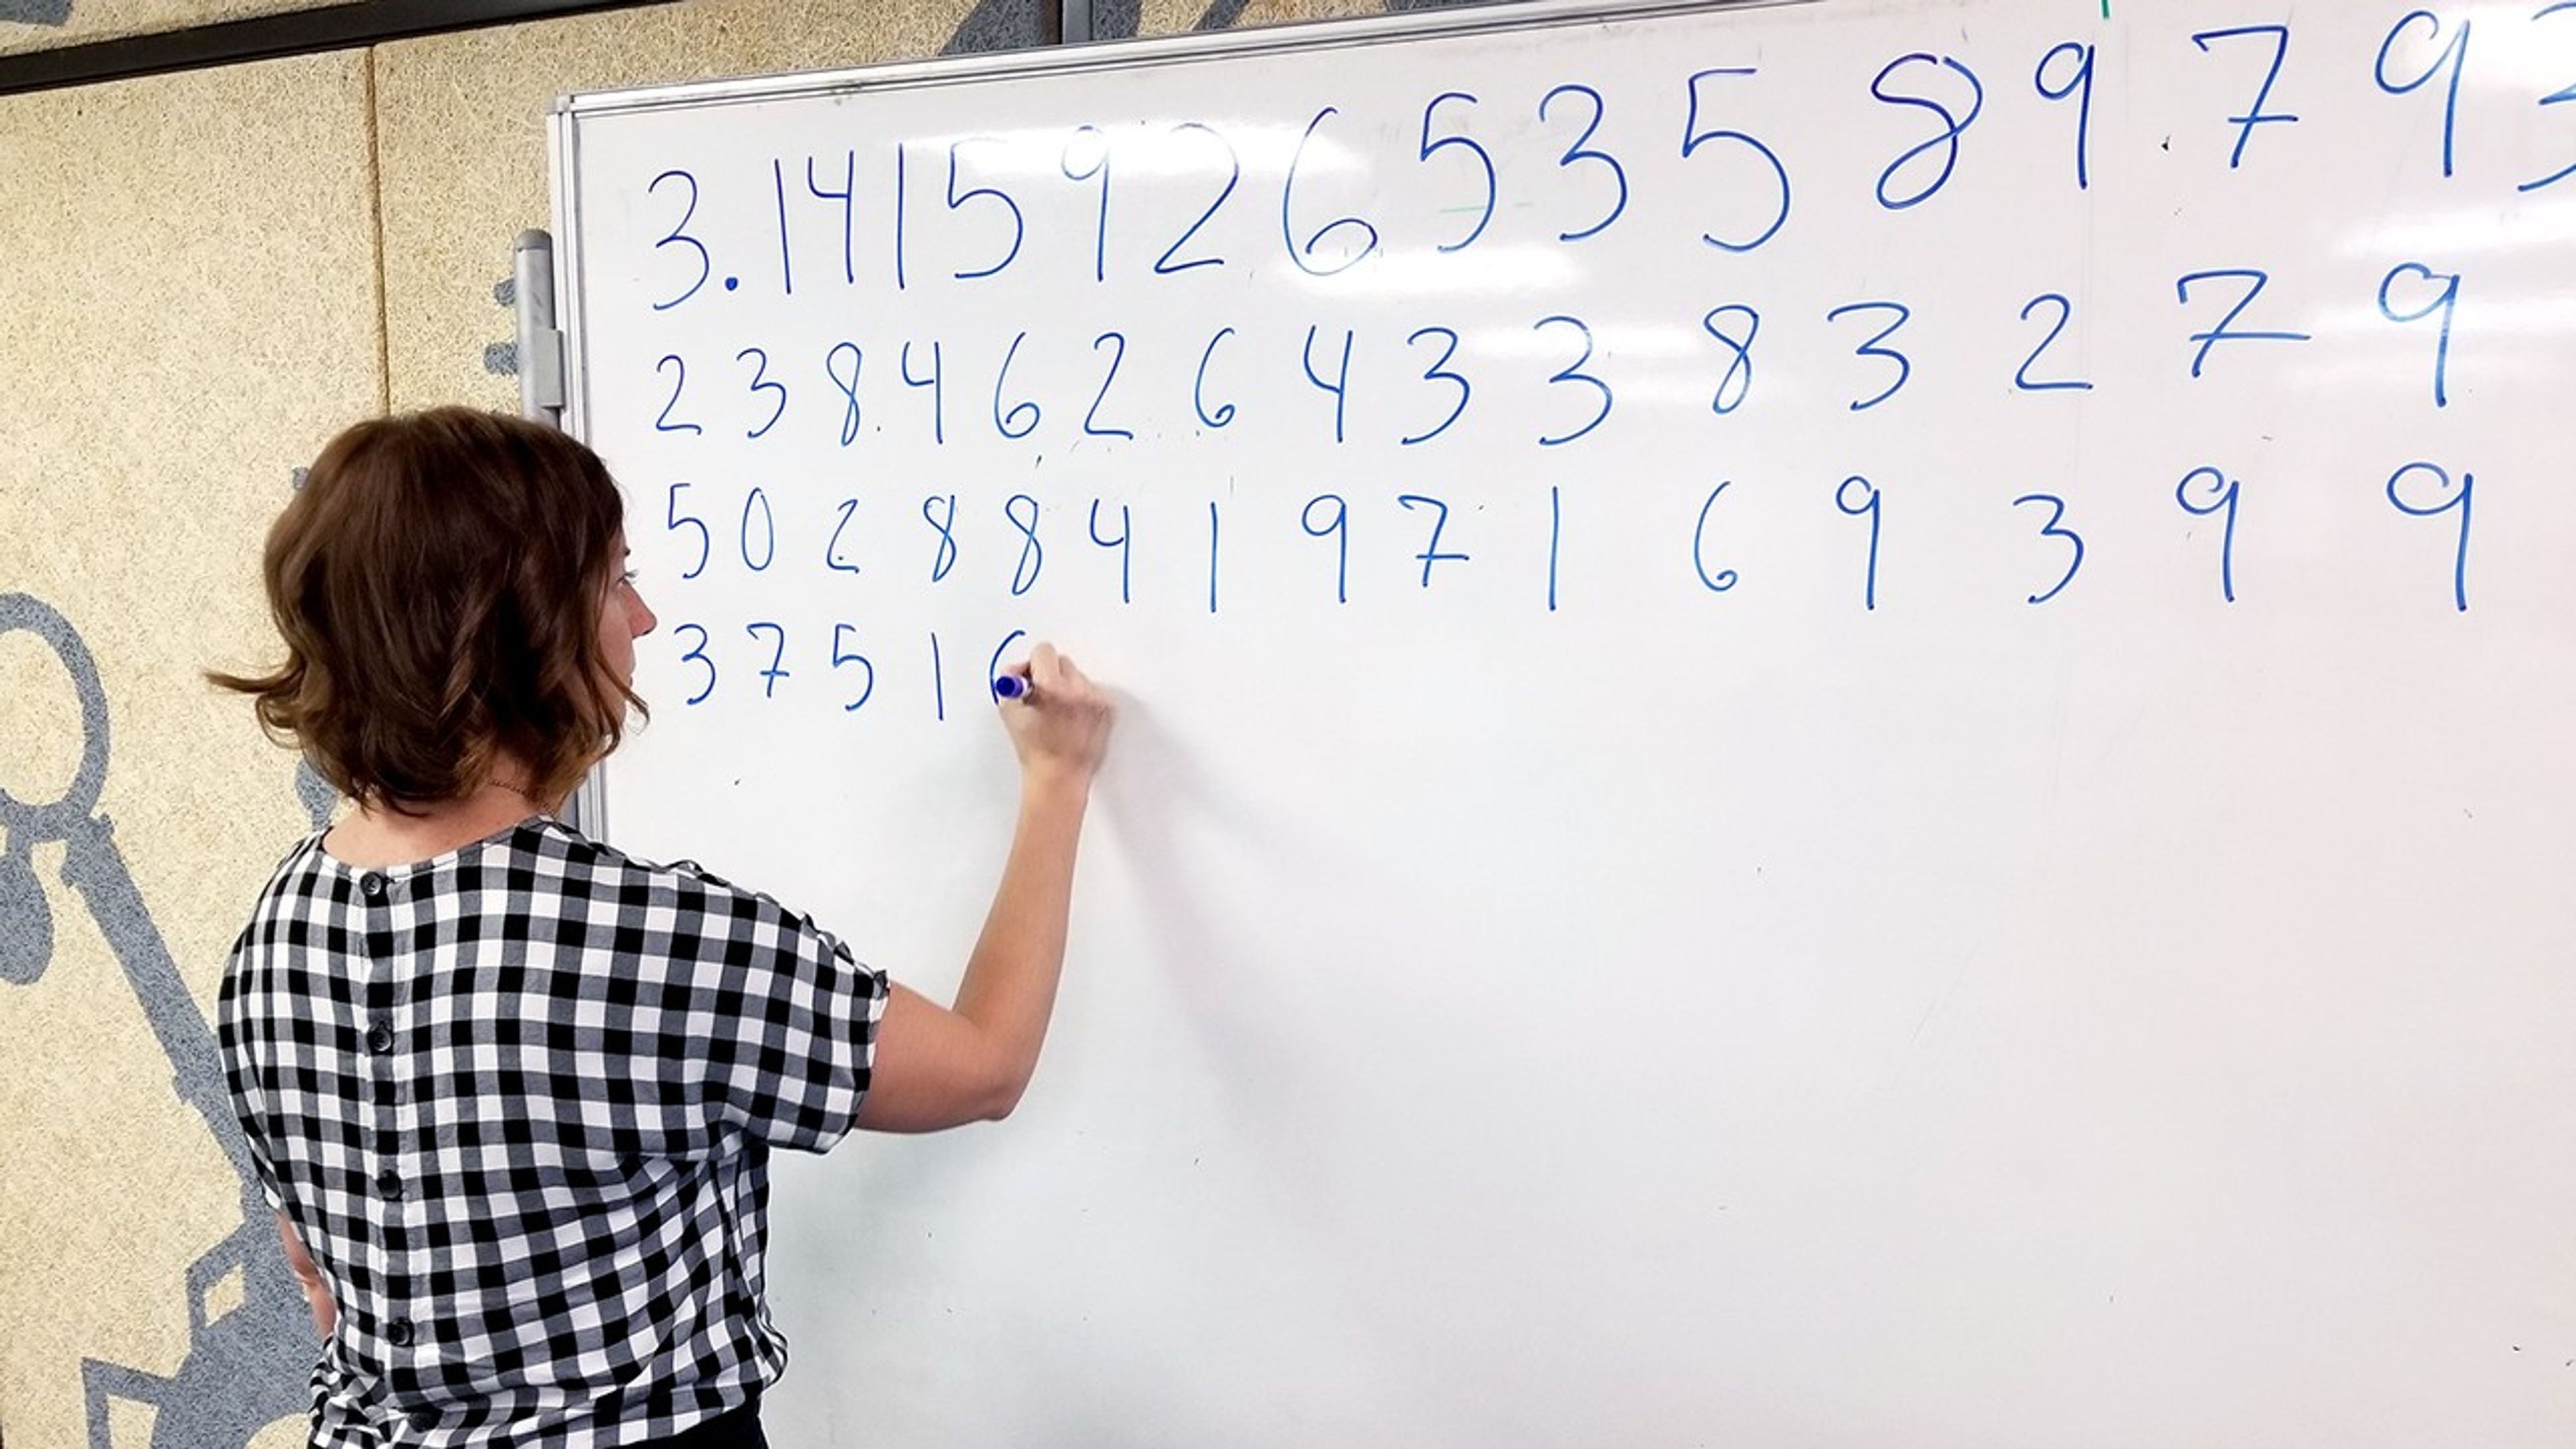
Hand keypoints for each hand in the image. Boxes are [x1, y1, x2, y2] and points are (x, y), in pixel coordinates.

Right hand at [996, 643, 1113, 786]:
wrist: (1060, 776)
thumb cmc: (1033, 749)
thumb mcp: (1009, 711)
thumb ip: (1010, 681)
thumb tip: (1019, 669)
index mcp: (1052, 688)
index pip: (1044, 651)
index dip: (1033, 664)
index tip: (1031, 678)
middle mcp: (1078, 691)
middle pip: (1063, 661)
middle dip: (1050, 674)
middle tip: (1042, 697)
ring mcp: (1096, 700)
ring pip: (1078, 676)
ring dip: (1067, 687)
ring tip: (1058, 713)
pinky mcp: (1107, 710)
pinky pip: (1092, 692)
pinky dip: (1082, 700)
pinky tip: (1072, 720)